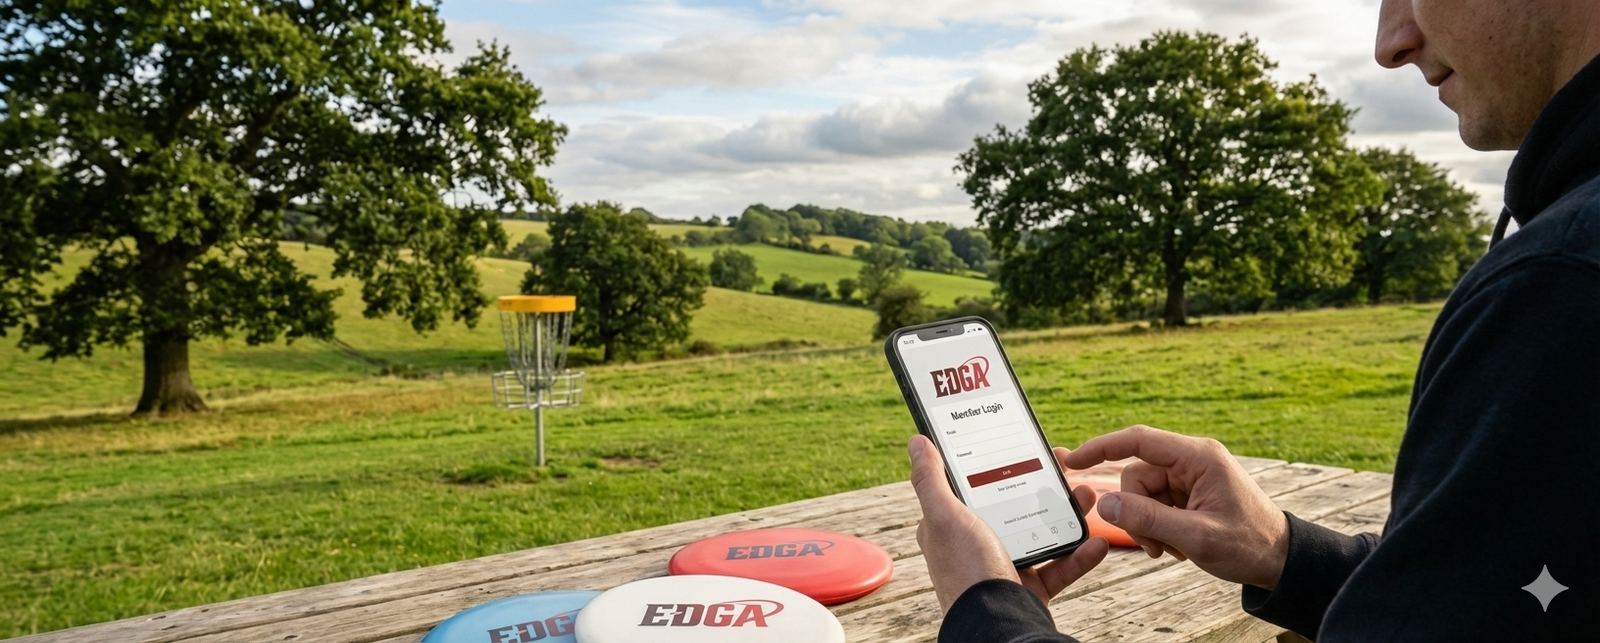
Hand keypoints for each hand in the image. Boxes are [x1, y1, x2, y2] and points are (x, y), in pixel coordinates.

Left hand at [908, 435, 1109, 611]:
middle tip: (1064, 470)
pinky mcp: (1030, 590)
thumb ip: (931, 480)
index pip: (972, 488)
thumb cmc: (965, 572)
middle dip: (1042, 489)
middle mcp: (975, 547)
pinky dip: (1079, 555)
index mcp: (951, 528)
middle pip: (1013, 508)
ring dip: (1067, 515)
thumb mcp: (944, 517)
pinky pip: (1060, 567)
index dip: (994, 468)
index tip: (1022, 449)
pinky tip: (1096, 541)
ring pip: (1041, 534)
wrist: (997, 626)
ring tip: (1086, 496)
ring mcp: (1004, 568)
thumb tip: (917, 442)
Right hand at [1064, 425, 1289, 588]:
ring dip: (1148, 525)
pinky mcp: (1188, 493)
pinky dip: (1157, 527)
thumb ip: (1148, 519)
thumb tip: (1104, 503)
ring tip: (1172, 548)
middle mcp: (1192, 460)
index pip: (1139, 440)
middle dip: (1136, 513)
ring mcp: (1190, 477)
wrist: (1279, 561)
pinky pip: (1154, 504)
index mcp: (1199, 457)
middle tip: (1155, 545)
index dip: (1101, 447)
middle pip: (1136, 476)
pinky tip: (1177, 544)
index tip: (1073, 460)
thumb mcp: (1196, 536)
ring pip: (1142, 494)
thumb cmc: (1249, 545)